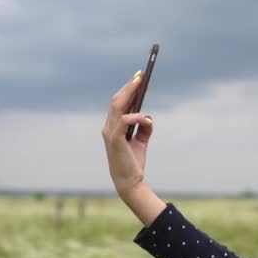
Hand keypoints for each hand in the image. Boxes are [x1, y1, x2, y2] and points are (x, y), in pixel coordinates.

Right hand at [102, 71, 153, 198]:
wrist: (130, 181)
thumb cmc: (133, 162)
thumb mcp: (141, 141)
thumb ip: (144, 128)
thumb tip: (148, 117)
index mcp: (113, 127)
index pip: (118, 104)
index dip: (127, 90)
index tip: (138, 79)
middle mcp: (108, 127)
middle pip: (116, 101)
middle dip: (129, 87)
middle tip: (140, 76)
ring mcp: (110, 133)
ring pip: (117, 106)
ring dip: (129, 94)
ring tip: (140, 85)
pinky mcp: (115, 140)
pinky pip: (124, 121)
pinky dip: (135, 117)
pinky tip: (145, 119)